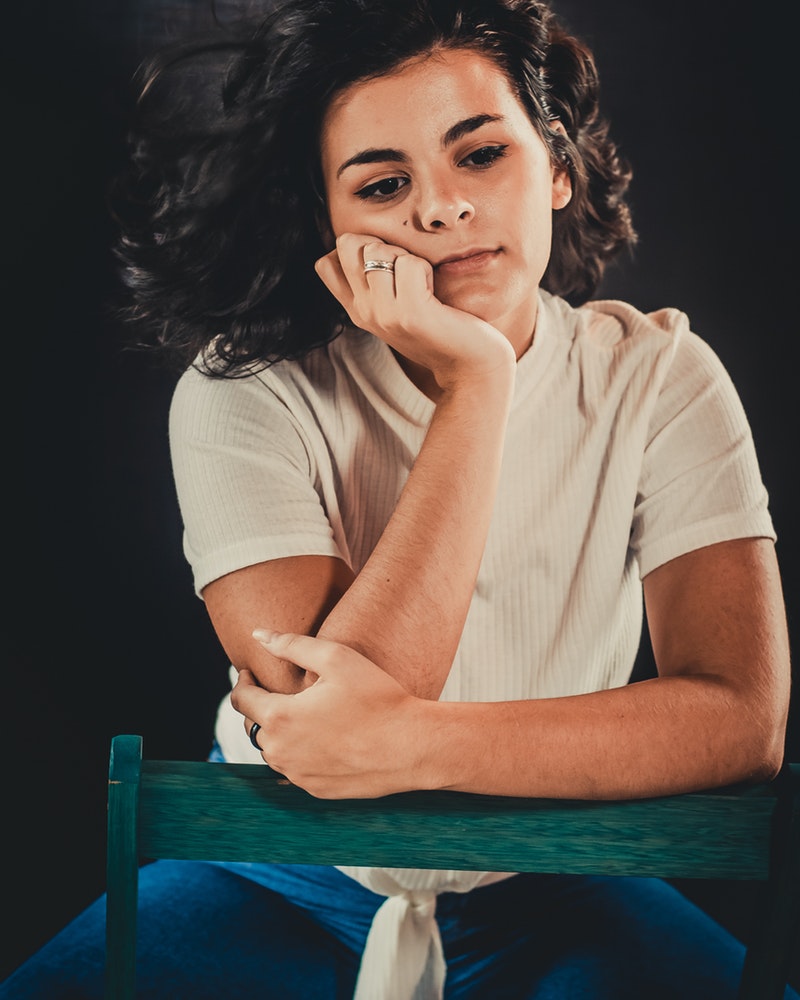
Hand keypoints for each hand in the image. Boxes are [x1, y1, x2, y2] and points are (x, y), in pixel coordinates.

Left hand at [230, 629, 423, 797]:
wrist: (411, 746)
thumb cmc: (377, 698)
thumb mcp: (336, 658)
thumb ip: (291, 644)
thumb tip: (257, 635)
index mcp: (280, 717)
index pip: (242, 700)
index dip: (242, 682)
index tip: (249, 673)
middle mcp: (281, 752)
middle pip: (254, 726)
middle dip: (261, 707)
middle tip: (279, 691)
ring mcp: (298, 775)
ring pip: (274, 749)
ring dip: (280, 732)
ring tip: (303, 714)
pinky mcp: (315, 790)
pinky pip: (296, 768)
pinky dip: (300, 752)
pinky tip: (322, 738)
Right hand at [315, 233, 513, 390]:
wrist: (469, 366)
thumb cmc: (440, 329)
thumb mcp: (397, 308)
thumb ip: (375, 284)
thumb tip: (362, 243)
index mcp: (357, 310)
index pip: (325, 264)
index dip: (354, 250)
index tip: (386, 268)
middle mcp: (364, 313)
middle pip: (347, 244)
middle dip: (379, 244)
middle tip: (405, 271)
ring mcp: (384, 314)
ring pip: (377, 250)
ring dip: (405, 256)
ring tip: (422, 285)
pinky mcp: (409, 313)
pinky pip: (409, 263)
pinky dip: (426, 269)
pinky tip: (434, 293)